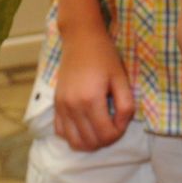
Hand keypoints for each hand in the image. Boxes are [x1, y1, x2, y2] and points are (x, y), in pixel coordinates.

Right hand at [53, 27, 134, 150]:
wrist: (81, 40)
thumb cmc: (104, 56)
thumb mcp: (121, 79)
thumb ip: (126, 105)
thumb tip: (122, 125)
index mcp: (91, 100)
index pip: (106, 135)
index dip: (118, 133)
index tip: (123, 120)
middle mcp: (73, 107)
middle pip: (90, 142)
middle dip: (106, 139)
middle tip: (114, 124)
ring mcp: (61, 107)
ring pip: (74, 142)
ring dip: (90, 142)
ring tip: (100, 128)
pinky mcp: (55, 105)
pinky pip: (61, 132)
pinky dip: (74, 135)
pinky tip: (84, 124)